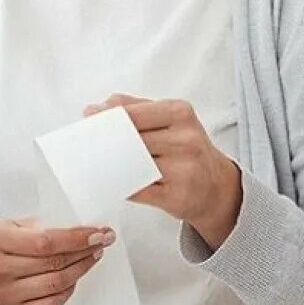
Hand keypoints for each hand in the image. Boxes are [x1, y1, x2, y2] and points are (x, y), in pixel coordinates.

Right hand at [0, 219, 113, 304]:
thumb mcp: (11, 225)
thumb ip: (41, 226)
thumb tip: (79, 230)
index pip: (45, 241)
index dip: (76, 238)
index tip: (97, 233)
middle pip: (54, 262)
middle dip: (84, 251)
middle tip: (100, 242)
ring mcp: (3, 293)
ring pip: (56, 284)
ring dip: (81, 270)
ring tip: (90, 257)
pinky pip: (51, 304)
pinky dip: (68, 291)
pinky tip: (73, 278)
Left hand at [85, 94, 242, 249]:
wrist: (218, 187)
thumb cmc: (185, 148)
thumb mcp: (167, 119)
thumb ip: (132, 107)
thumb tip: (94, 109)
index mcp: (180, 113)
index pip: (131, 113)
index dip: (105, 118)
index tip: (87, 120)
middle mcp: (185, 139)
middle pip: (129, 139)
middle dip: (103, 142)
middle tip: (86, 144)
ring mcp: (184, 169)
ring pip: (131, 165)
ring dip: (108, 165)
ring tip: (95, 163)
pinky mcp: (178, 197)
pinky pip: (136, 190)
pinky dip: (119, 186)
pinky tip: (112, 182)